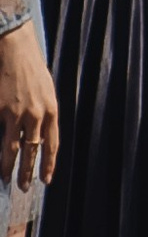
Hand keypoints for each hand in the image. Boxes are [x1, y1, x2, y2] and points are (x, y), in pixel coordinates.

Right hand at [0, 23, 54, 194]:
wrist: (15, 48)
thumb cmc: (31, 68)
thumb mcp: (46, 91)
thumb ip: (44, 113)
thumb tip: (38, 135)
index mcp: (52, 110)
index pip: (52, 144)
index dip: (48, 164)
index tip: (46, 179)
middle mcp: (36, 114)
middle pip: (32, 150)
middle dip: (28, 172)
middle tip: (25, 187)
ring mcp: (16, 113)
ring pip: (12, 147)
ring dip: (9, 166)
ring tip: (6, 179)